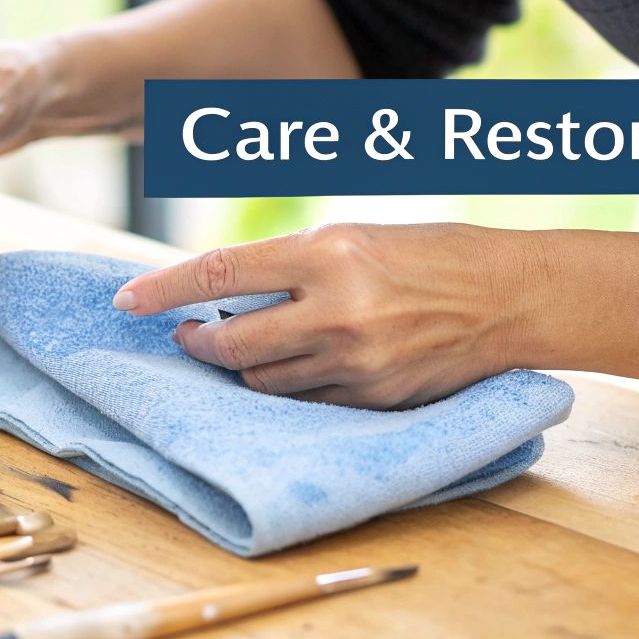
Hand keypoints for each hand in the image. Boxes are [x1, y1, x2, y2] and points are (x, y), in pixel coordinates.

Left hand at [110, 223, 536, 407]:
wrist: (511, 297)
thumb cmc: (430, 252)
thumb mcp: (355, 236)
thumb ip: (290, 264)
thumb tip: (224, 292)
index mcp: (328, 254)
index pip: (221, 275)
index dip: (164, 289)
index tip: (126, 301)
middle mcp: (336, 311)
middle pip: (230, 344)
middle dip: (196, 343)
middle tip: (187, 335)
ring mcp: (356, 362)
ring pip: (263, 381)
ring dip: (241, 368)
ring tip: (246, 348)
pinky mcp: (374, 398)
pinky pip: (305, 401)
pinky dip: (287, 387)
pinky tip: (295, 367)